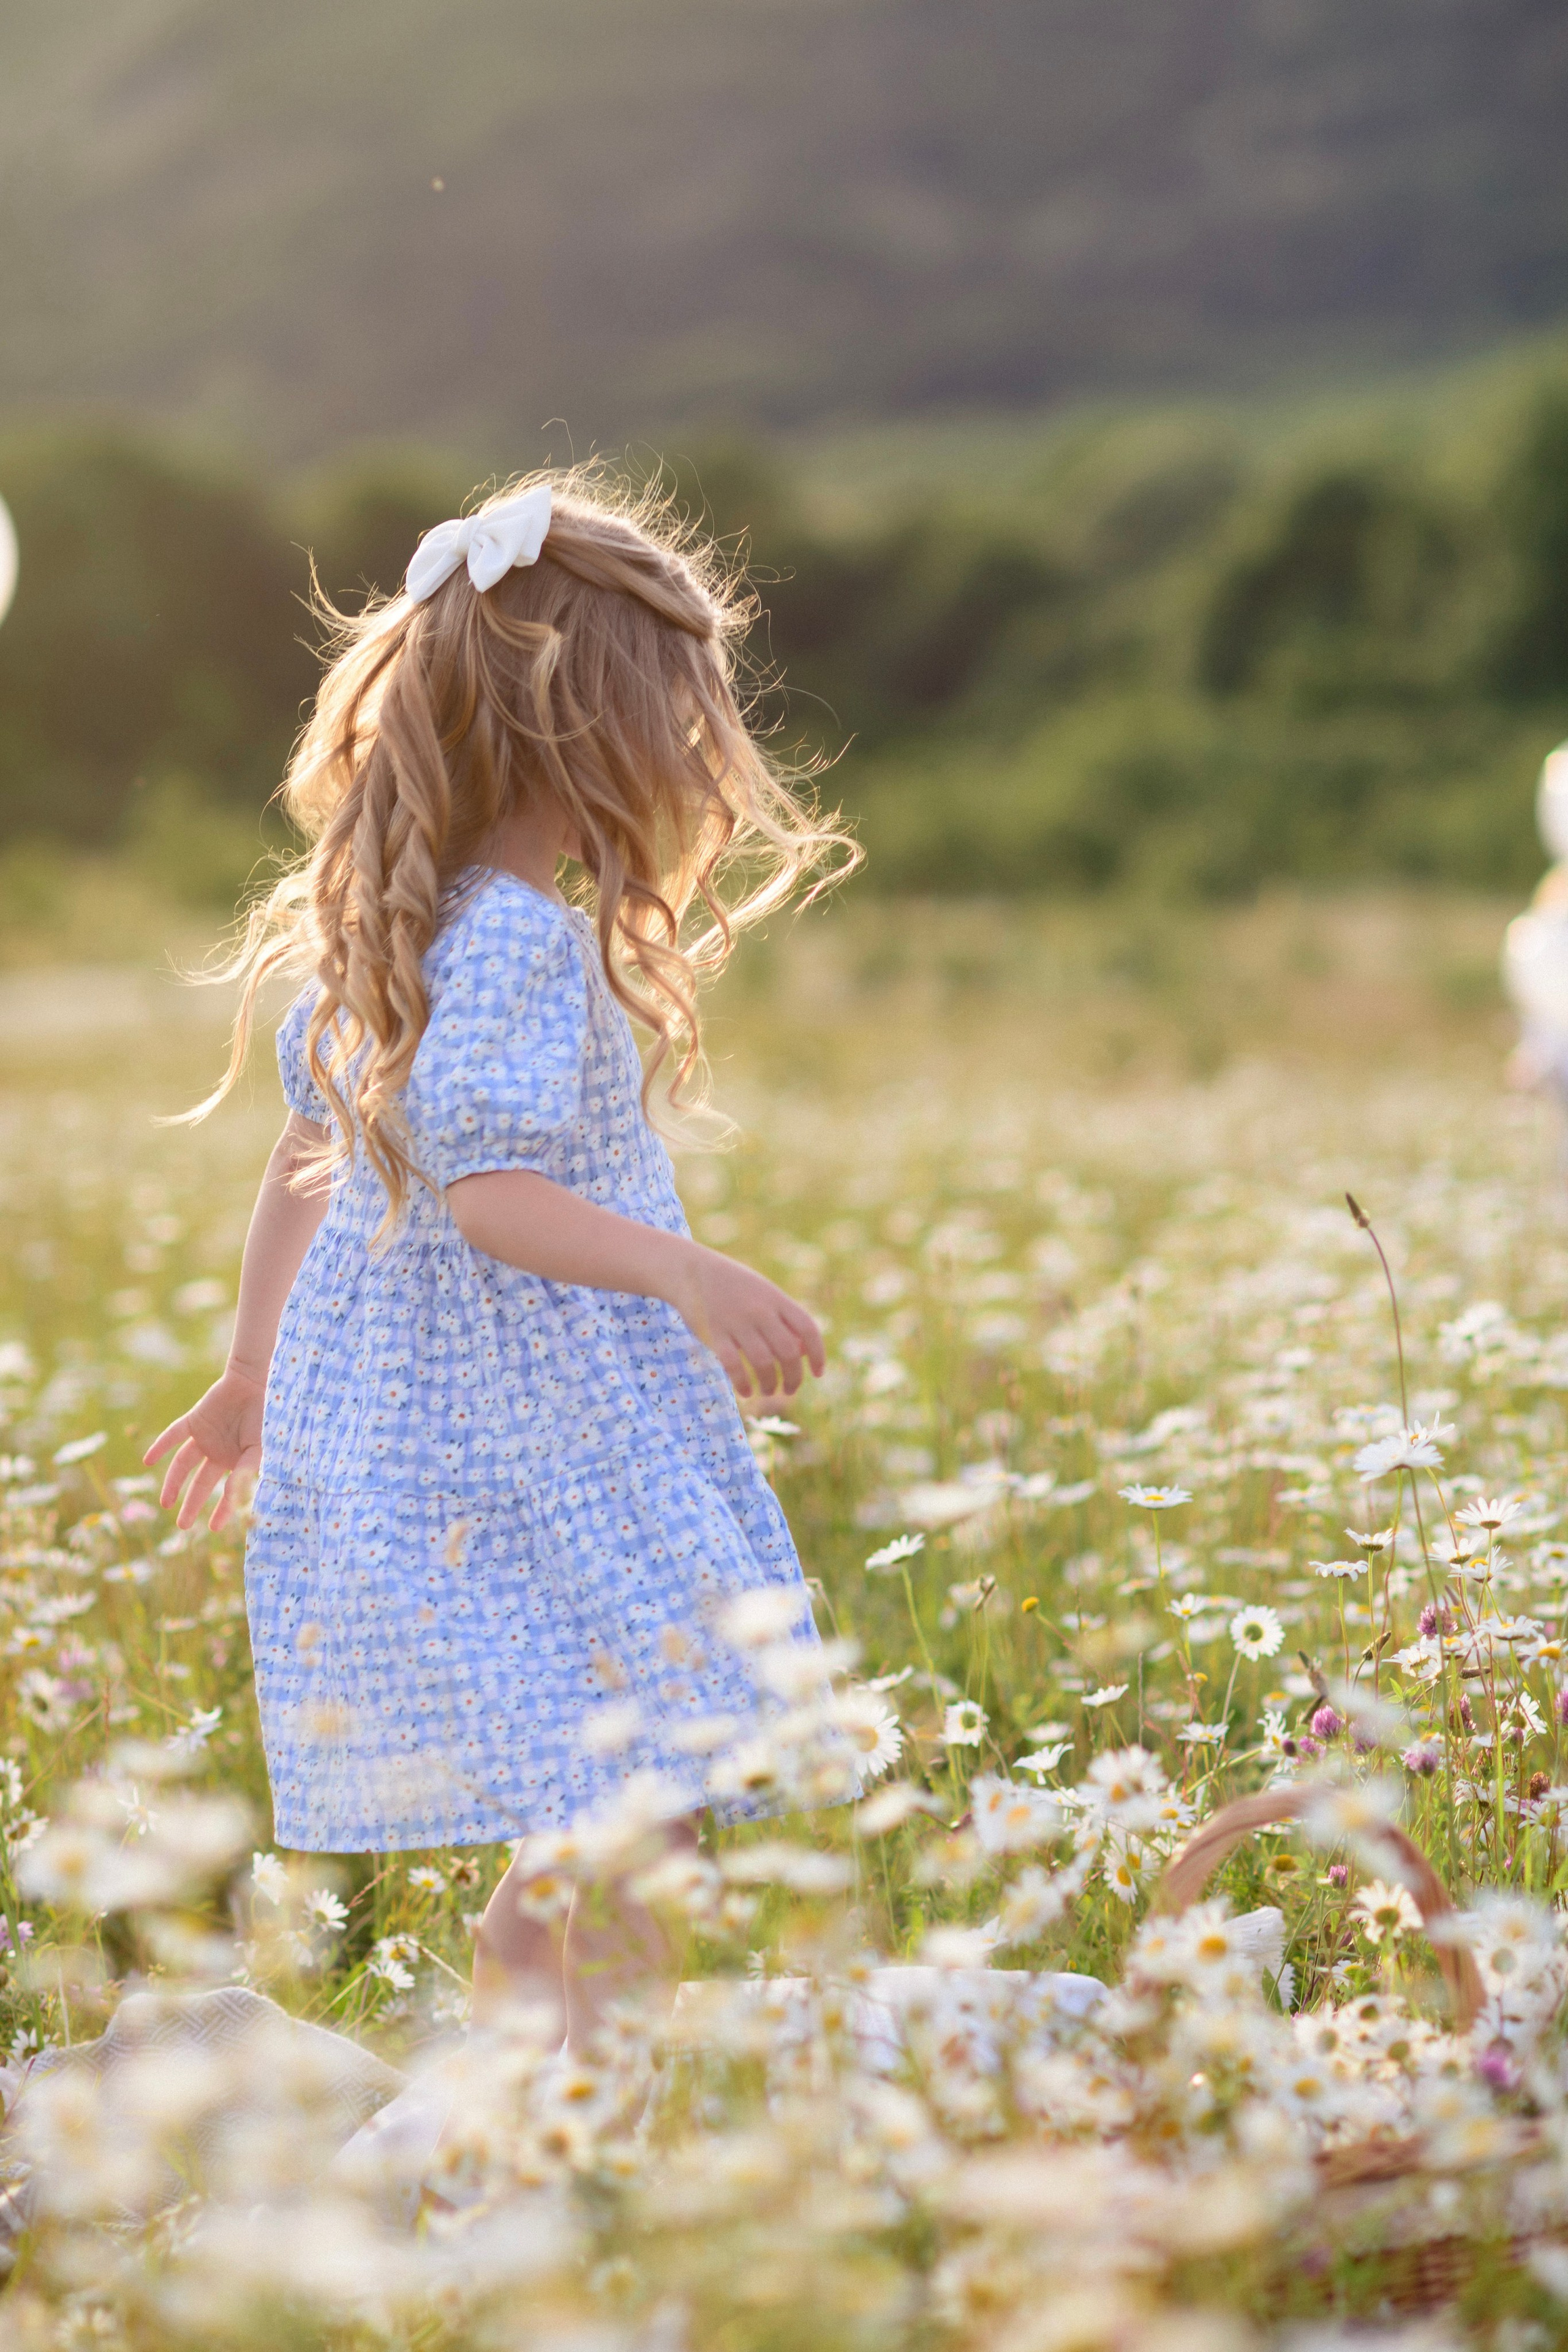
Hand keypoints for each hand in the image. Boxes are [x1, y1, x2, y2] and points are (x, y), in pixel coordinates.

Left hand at [143, 1365, 267, 1531]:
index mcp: (237, 1461)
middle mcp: (218, 1453)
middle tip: (182, 1526)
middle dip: (192, 1504)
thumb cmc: (265, 1417)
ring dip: (173, 1482)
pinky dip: (160, 1446)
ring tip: (165, 1503)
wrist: (256, 1383)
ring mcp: (205, 1437)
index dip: (222, 1510)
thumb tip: (235, 1498)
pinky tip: (147, 1461)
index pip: (227, 1491)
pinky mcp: (194, 1421)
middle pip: (201, 1483)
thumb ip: (245, 1472)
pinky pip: (173, 1435)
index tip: (213, 1528)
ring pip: (183, 1464)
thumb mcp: (258, 1449)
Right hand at [667, 1244, 824, 1398]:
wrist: (693, 1270)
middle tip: (789, 1390)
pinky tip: (746, 1391)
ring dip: (769, 1384)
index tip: (818, 1374)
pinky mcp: (714, 1332)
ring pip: (763, 1362)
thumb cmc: (736, 1287)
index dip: (818, 1355)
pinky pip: (733, 1364)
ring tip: (768, 1391)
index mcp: (777, 1299)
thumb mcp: (765, 1294)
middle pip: (788, 1351)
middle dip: (793, 1377)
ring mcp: (737, 1321)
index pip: (808, 1329)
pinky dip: (743, 1383)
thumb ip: (785, 1319)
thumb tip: (804, 1353)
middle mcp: (760, 1310)